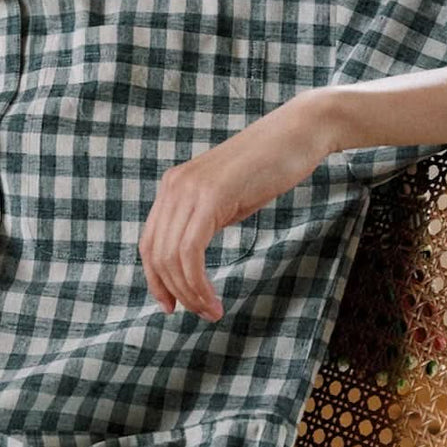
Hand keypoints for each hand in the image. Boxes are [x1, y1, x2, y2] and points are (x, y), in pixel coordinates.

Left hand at [138, 92, 336, 321]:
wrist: (298, 133)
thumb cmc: (269, 166)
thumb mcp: (226, 198)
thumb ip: (204, 221)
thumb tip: (190, 258)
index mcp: (174, 186)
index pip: (149, 242)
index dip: (156, 279)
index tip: (171, 305)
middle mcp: (174, 186)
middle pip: (155, 254)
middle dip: (174, 291)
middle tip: (199, 313)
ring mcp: (190, 189)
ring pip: (171, 257)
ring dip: (190, 293)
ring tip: (211, 311)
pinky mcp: (211, 196)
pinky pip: (190, 251)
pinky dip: (198, 283)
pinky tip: (214, 299)